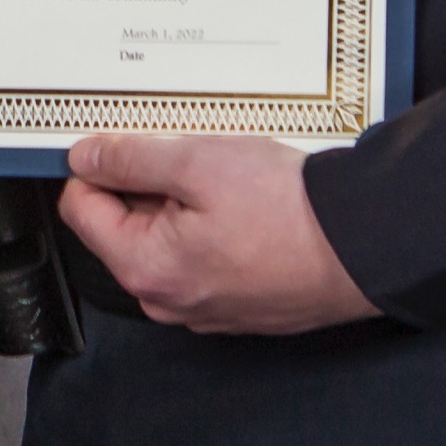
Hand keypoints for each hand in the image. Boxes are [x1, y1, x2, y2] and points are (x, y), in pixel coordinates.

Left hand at [56, 133, 379, 334]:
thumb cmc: (289, 214)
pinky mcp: (237, 300)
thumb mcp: (198, 163)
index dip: (99, 165)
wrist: (364, 246)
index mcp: (146, 270)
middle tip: (191, 153)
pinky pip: (205, 252)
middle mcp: (169, 299)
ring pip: (169, 235)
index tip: (123, 140)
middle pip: (126, 223)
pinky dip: (216, 221)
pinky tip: (248, 200)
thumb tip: (85, 157)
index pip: (81, 209)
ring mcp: (205, 305)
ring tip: (228, 176)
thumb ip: (131, 159)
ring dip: (186, 198)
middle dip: (150, 182)